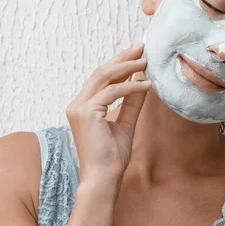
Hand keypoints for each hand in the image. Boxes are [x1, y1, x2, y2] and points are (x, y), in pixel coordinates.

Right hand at [66, 43, 150, 185]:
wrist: (104, 179)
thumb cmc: (112, 157)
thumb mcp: (126, 123)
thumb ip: (131, 103)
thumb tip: (142, 82)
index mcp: (83, 107)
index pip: (101, 78)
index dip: (119, 64)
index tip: (137, 54)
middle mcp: (77, 104)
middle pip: (101, 72)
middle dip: (123, 58)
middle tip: (142, 47)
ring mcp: (79, 108)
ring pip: (104, 77)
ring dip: (127, 67)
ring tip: (147, 61)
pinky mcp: (87, 113)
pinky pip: (112, 92)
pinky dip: (131, 86)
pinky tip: (146, 84)